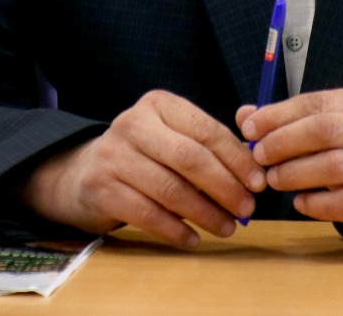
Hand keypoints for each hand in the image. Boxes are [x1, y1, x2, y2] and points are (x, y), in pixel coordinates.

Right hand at [18, 89, 264, 248]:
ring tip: (227, 228)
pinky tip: (194, 237)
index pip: (206, 130)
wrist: (84, 173)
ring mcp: (113, 156)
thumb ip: (211, 141)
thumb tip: (258, 158)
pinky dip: (176, 230)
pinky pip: (148, 214)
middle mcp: (133, 124)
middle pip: (190, 158)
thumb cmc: (145, 155)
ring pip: (171, 189)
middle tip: (247, 209)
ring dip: (205, 213)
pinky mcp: (102, 189)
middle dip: (225, 187)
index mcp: (158, 105)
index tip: (258, 183)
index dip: (237, 159)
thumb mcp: (172, 135)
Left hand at [237, 86, 342, 249]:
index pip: (319, 101)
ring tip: (274, 181)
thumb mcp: (339, 134)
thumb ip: (295, 122)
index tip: (249, 128)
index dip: (279, 114)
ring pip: (335, 165)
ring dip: (295, 173)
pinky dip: (317, 203)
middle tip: (259, 156)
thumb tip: (245, 115)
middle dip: (284, 142)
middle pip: (326, 129)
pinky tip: (300, 204)